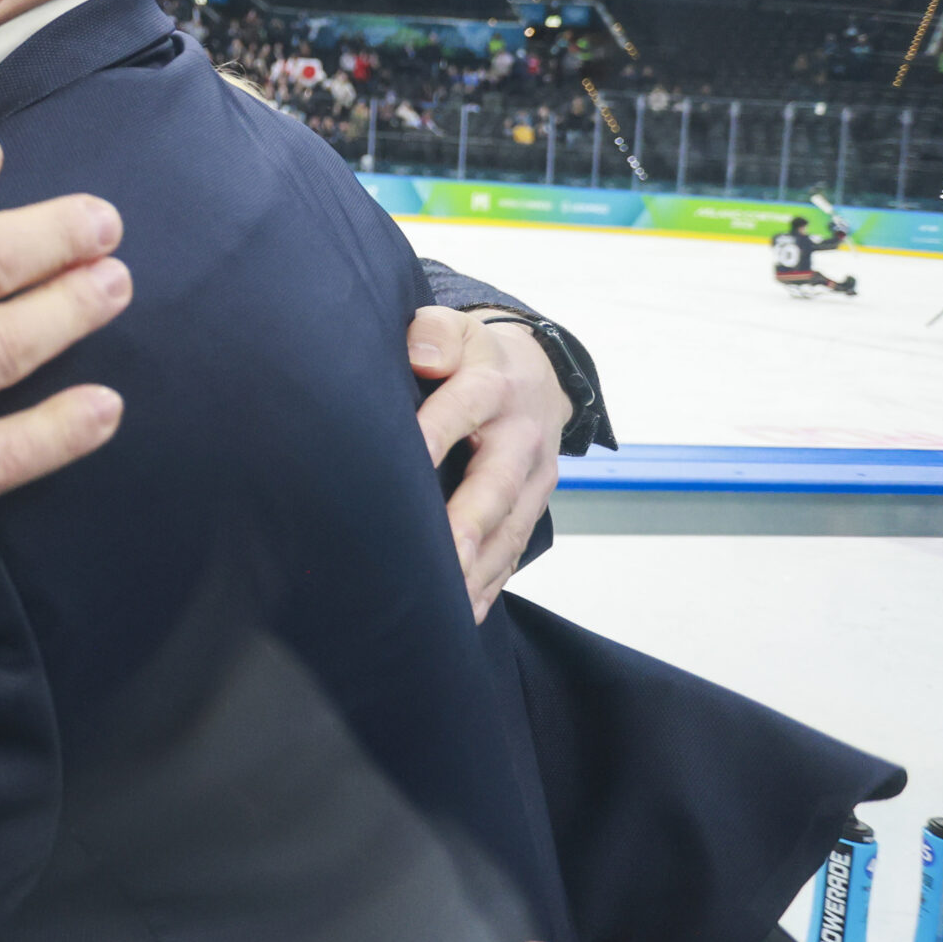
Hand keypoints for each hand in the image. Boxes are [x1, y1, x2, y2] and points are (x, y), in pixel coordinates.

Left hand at [409, 306, 571, 623]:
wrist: (534, 375)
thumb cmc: (471, 356)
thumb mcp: (455, 328)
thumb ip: (434, 334)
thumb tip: (422, 356)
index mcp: (493, 386)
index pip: (464, 406)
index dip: (435, 432)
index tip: (408, 456)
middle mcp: (520, 437)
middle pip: (496, 485)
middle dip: (469, 523)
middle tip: (442, 556)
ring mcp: (532, 479)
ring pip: (509, 530)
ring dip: (478, 569)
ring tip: (445, 604)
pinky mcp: (533, 509)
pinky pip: (513, 551)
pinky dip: (489, 584)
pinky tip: (459, 613)